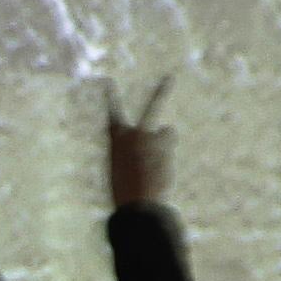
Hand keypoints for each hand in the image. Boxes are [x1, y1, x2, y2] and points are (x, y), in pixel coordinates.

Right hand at [105, 80, 168, 211]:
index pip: (112, 114)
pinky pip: (170, 145)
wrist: (137, 201)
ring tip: (157, 164)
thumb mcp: (123, 168)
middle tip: (171, 78)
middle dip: (162, 92)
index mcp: (116, 139)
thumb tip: (165, 132)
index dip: (110, 97)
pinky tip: (160, 170)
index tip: (109, 81)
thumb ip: (138, 149)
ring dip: (165, 144)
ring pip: (166, 134)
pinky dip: (168, 155)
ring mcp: (152, 135)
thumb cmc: (126, 188)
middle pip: (153, 108)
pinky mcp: (166, 144)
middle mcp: (134, 132)